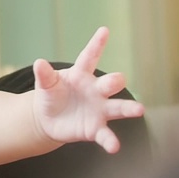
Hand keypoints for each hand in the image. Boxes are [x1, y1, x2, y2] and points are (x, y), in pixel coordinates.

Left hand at [30, 27, 144, 153]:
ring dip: (129, 109)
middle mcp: (96, 90)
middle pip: (110, 83)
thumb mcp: (45, 84)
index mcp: (81, 74)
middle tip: (118, 80)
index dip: (97, 44)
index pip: (90, 57)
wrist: (48, 119)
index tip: (104, 30)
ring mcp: (98, 109)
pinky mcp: (95, 128)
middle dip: (115, 80)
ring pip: (118, 107)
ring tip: (140, 110)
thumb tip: (39, 63)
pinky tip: (115, 147)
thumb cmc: (51, 95)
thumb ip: (44, 75)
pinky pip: (105, 135)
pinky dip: (110, 141)